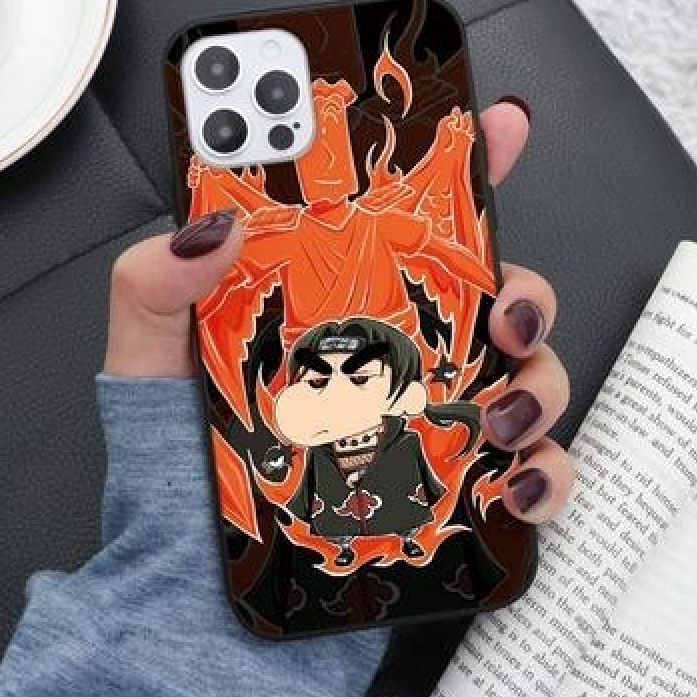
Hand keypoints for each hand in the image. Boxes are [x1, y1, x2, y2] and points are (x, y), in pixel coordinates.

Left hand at [104, 97, 572, 523]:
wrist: (196, 567)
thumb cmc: (179, 456)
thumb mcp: (153, 354)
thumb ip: (159, 281)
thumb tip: (211, 227)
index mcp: (343, 301)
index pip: (414, 221)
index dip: (466, 168)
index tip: (500, 129)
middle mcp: (400, 352)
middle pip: (498, 295)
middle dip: (526, 291)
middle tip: (503, 308)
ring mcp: (433, 417)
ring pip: (530, 375)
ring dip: (540, 383)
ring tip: (501, 410)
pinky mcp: (451, 486)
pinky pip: (529, 471)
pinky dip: (544, 474)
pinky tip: (512, 481)